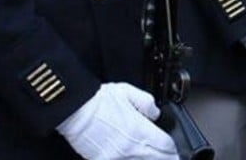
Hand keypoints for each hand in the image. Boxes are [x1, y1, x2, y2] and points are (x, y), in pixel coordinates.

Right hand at [56, 83, 176, 159]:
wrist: (74, 110)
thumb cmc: (98, 100)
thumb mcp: (128, 92)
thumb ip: (147, 103)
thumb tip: (155, 113)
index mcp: (140, 130)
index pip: (166, 146)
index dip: (172, 148)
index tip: (172, 148)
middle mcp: (130, 148)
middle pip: (158, 159)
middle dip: (166, 158)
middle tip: (169, 157)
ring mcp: (117, 158)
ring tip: (152, 156)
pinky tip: (132, 157)